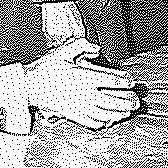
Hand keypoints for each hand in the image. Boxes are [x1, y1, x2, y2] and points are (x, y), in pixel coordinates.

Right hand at [26, 38, 140, 128]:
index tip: (131, 81)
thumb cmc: (46, 69)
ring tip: (128, 112)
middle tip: (137, 101)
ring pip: (105, 113)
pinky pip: (92, 122)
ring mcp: (80, 106)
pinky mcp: (74, 115)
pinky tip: (110, 120)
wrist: (30, 87)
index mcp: (85, 77)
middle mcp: (85, 93)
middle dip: (128, 101)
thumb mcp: (63, 51)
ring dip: (119, 113)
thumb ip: (82, 45)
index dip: (124, 81)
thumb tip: (97, 48)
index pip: (111, 80)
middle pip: (113, 100)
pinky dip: (104, 122)